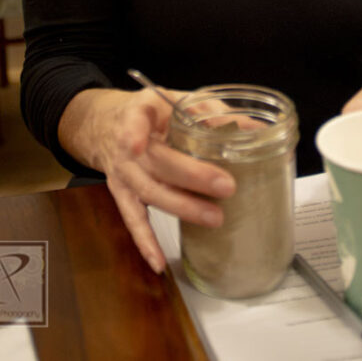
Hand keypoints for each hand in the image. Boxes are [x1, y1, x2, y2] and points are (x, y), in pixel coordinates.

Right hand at [65, 87, 235, 273]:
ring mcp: (124, 173)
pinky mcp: (122, 195)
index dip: (135, 133)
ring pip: (150, 193)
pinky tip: (159, 263)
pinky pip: (133, 221)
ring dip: (182, 208)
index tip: (138, 143)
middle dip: (192, 176)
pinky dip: (146, 242)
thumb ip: (211, 112)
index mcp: (140, 113)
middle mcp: (128, 146)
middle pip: (157, 163)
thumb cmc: (151, 112)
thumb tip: (254, 129)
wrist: (107, 126)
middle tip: (226, 186)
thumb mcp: (175, 99)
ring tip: (214, 218)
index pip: (134, 121)